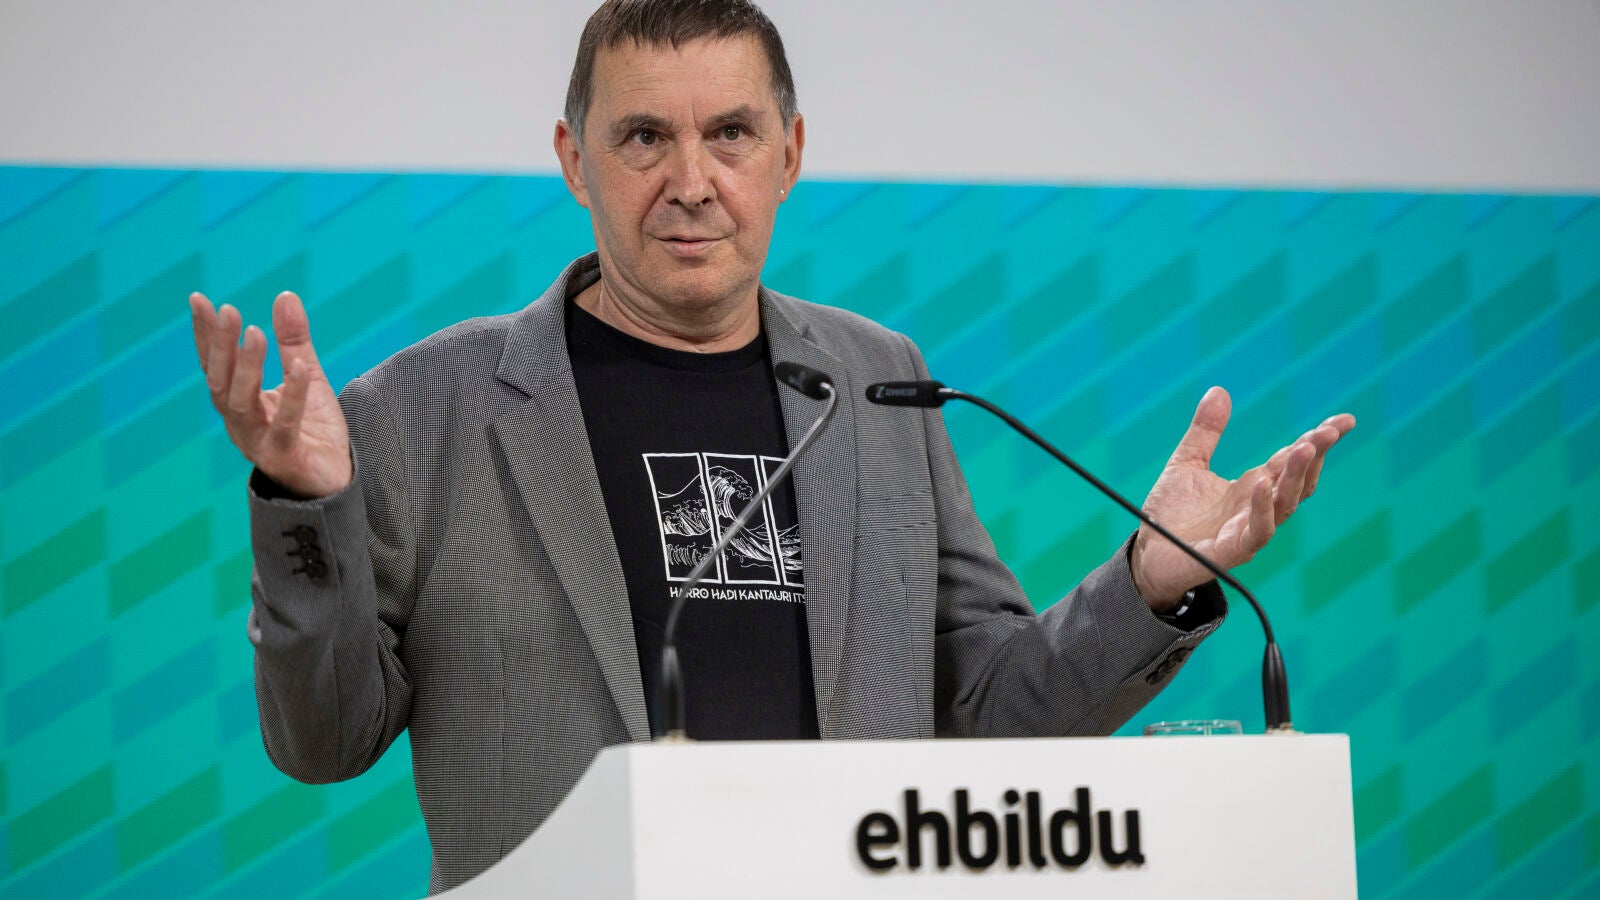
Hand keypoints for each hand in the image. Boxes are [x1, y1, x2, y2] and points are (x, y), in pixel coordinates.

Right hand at [189, 291, 352, 497]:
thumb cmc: (314, 429)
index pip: (215, 365)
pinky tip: (299, 369)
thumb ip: (295, 340)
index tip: (199, 300)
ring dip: (247, 367)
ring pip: (241, 404)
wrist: (335, 480)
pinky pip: (285, 425)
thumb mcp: (307, 375)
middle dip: (221, 346)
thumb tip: (285, 295)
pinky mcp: (285, 457)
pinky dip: (291, 396)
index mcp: (239, 402)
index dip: (205, 334)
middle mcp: (240, 423)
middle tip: (230, 311)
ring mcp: (259, 442)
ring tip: (257, 334)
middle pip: (220, 382)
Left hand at [1130, 387, 1354, 609]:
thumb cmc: (1171, 514)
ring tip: (1303, 449)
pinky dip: (1262, 509)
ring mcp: (1247, 530)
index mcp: (1252, 486)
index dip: (1316, 441)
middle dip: (1314, 456)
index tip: (1343, 421)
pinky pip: (1257, 533)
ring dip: (1296, 477)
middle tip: (1328, 432)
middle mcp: (1257, 508)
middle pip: (1297, 482)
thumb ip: (1205, 431)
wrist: (1147, 553)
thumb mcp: (1187, 463)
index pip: (1292, 460)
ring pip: (1284, 505)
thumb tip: (1219, 390)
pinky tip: (1262, 485)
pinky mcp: (1231, 551)